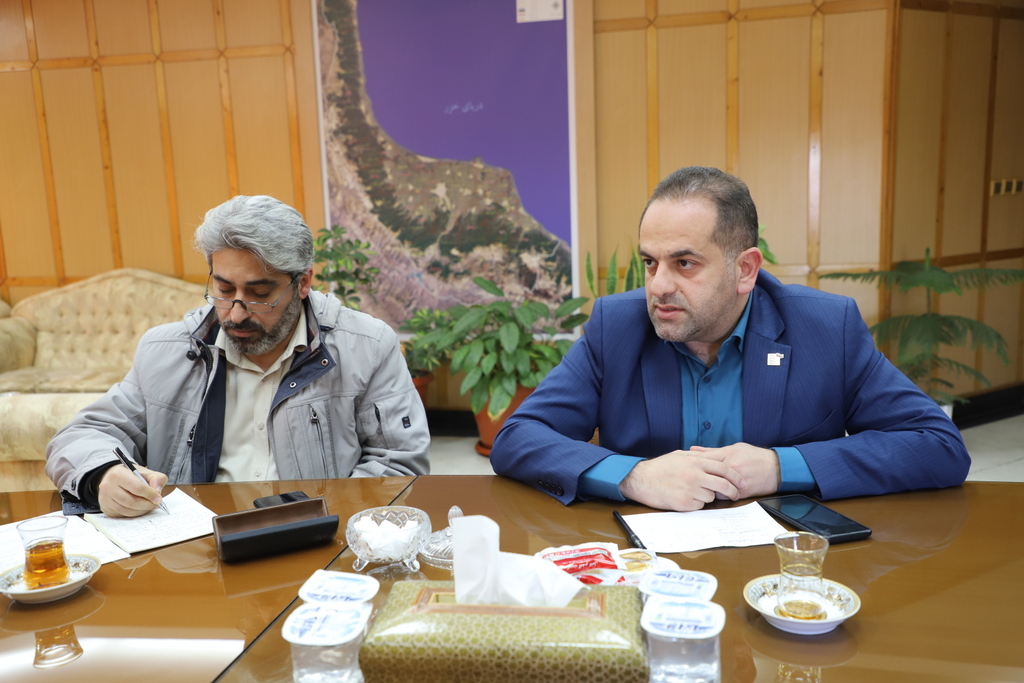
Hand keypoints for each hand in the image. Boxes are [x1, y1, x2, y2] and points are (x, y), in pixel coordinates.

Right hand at [98, 465, 167, 517]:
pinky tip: (140, 509)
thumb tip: (157, 491)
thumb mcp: (146, 472)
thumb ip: (156, 479)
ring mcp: (104, 498)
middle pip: (131, 501)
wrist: (116, 478)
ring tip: (149, 506)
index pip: (137, 487)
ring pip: (126, 510)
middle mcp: (107, 486)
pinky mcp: (105, 508)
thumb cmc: (132, 475)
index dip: (150, 494)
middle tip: (155, 504)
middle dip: (146, 505)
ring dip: (141, 511)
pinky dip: (134, 514)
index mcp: (118, 474)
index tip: (158, 498)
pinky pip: (122, 515)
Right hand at [619, 450, 743, 510]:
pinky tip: (684, 497)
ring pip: (711, 496)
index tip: (741, 482)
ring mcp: (690, 490)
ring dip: (707, 496)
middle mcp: (695, 475)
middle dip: (733, 491)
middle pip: (723, 485)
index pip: (723, 468)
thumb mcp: (679, 455)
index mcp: (695, 461)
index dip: (735, 476)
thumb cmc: (660, 467)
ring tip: (693, 491)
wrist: (640, 480)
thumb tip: (715, 458)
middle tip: (735, 495)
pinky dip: (696, 503)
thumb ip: (698, 456)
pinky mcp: (684, 503)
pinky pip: (699, 506)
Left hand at [689, 443, 779, 498]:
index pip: (704, 459)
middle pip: (706, 475)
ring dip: (706, 488)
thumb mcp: (734, 448)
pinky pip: (724, 497)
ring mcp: (736, 482)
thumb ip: (712, 451)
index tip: (682, 467)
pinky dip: (717, 496)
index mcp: (727, 455)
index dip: (691, 464)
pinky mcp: (741, 493)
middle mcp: (731, 468)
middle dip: (696, 478)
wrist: (775, 468)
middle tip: (686, 480)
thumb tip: (693, 449)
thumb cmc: (754, 456)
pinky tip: (711, 494)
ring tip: (697, 488)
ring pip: (714, 488)